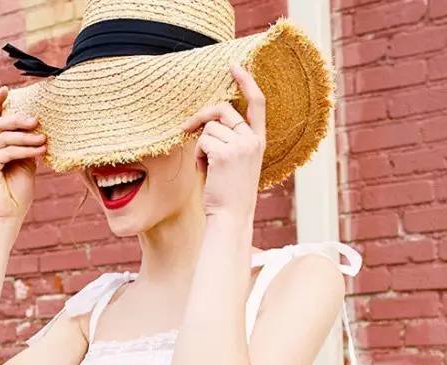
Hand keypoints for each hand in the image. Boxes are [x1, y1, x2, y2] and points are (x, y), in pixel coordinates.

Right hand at [0, 86, 46, 221]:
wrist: (8, 215)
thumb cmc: (18, 193)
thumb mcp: (26, 165)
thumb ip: (27, 147)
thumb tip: (38, 131)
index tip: (6, 89)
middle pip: (0, 124)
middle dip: (19, 119)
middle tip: (37, 120)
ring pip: (5, 137)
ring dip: (27, 138)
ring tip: (44, 140)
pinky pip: (7, 151)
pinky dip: (25, 150)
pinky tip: (40, 151)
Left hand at [180, 63, 265, 221]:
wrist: (230, 216)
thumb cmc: (228, 192)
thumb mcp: (235, 162)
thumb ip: (229, 140)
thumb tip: (206, 120)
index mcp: (258, 141)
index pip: (257, 103)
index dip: (246, 81)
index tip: (234, 66)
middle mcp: (253, 140)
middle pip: (221, 110)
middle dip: (201, 117)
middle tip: (187, 128)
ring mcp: (241, 145)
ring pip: (208, 128)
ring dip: (201, 146)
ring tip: (208, 167)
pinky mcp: (225, 153)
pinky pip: (202, 141)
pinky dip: (198, 156)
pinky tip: (205, 171)